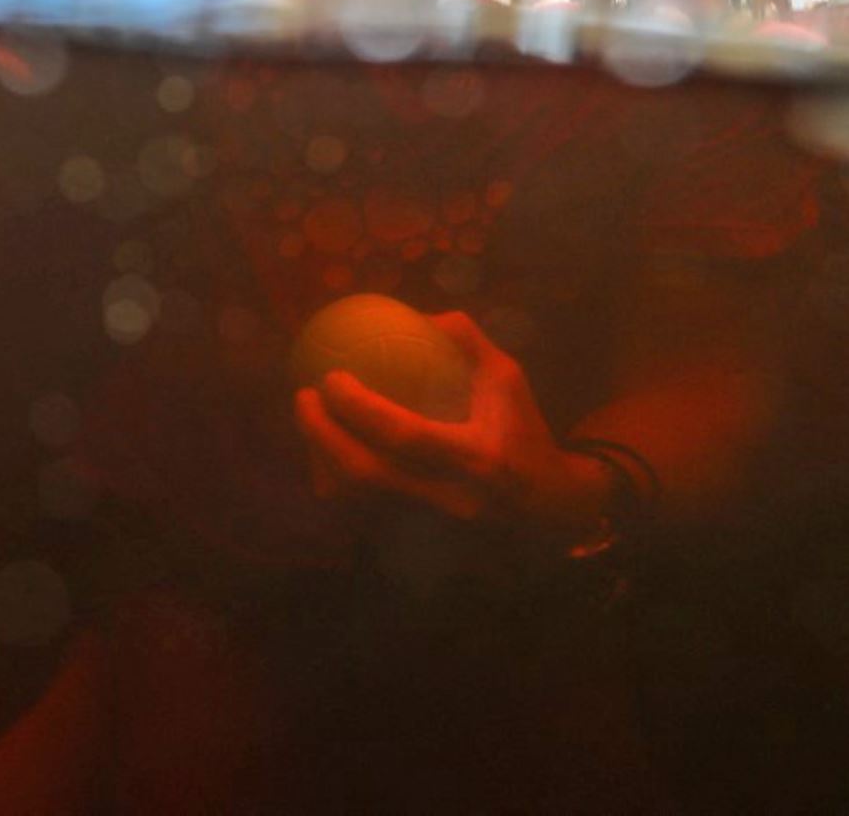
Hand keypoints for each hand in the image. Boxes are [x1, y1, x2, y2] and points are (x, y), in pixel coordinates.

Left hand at [294, 311, 610, 542]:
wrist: (546, 504)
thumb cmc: (522, 430)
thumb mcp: (508, 377)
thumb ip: (466, 341)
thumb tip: (418, 314)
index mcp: (476, 459)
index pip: (405, 435)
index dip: (360, 408)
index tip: (330, 377)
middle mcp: (448, 496)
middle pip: (367, 473)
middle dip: (322, 436)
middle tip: (302, 396)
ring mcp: (428, 522)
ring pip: (356, 497)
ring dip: (321, 458)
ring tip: (308, 418)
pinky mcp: (415, 534)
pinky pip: (358, 507)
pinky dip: (335, 476)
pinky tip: (324, 446)